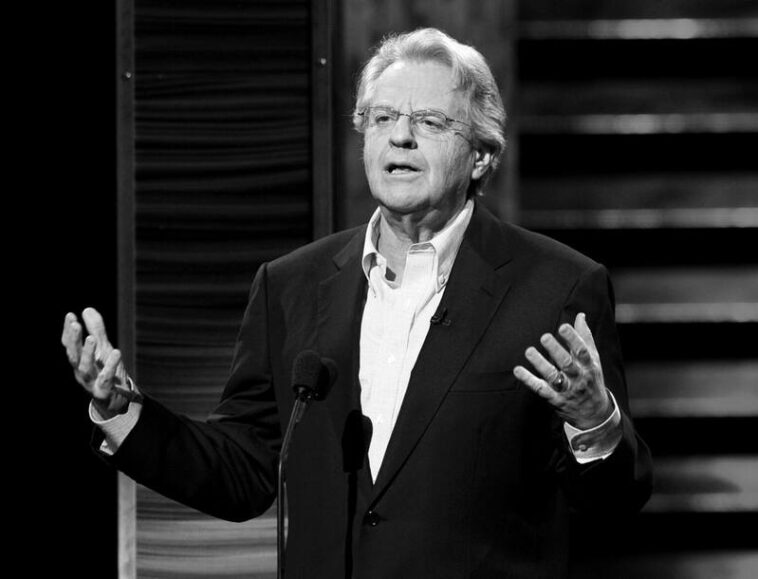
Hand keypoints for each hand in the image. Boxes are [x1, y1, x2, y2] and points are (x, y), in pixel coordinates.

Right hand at [61, 307, 130, 417]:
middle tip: (75, 324)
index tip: (70, 315)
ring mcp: (91, 381)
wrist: (117, 398)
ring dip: (87, 353)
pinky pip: (106, 378)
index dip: (68, 331)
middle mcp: (81, 371)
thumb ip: (96, 330)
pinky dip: (110, 366)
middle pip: (73, 355)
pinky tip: (116, 352)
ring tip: (91, 338)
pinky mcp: (104, 390)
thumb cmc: (107, 371)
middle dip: (73, 340)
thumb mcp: (103, 348)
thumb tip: (87, 309)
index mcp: (78, 360)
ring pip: (85, 367)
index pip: (69, 345)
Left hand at [513, 313, 611, 429]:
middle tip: (544, 337)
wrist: (594, 414)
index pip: (582, 351)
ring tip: (529, 351)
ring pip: (553, 377)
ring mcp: (566, 389)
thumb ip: (585, 337)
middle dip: (556, 351)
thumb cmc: (591, 379)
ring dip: (540, 364)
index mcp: (589, 365)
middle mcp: (578, 378)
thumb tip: (580, 315)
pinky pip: (540, 389)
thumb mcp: (593, 360)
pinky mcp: (555, 399)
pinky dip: (529, 380)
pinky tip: (518, 370)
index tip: (563, 327)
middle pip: (567, 364)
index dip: (573, 339)